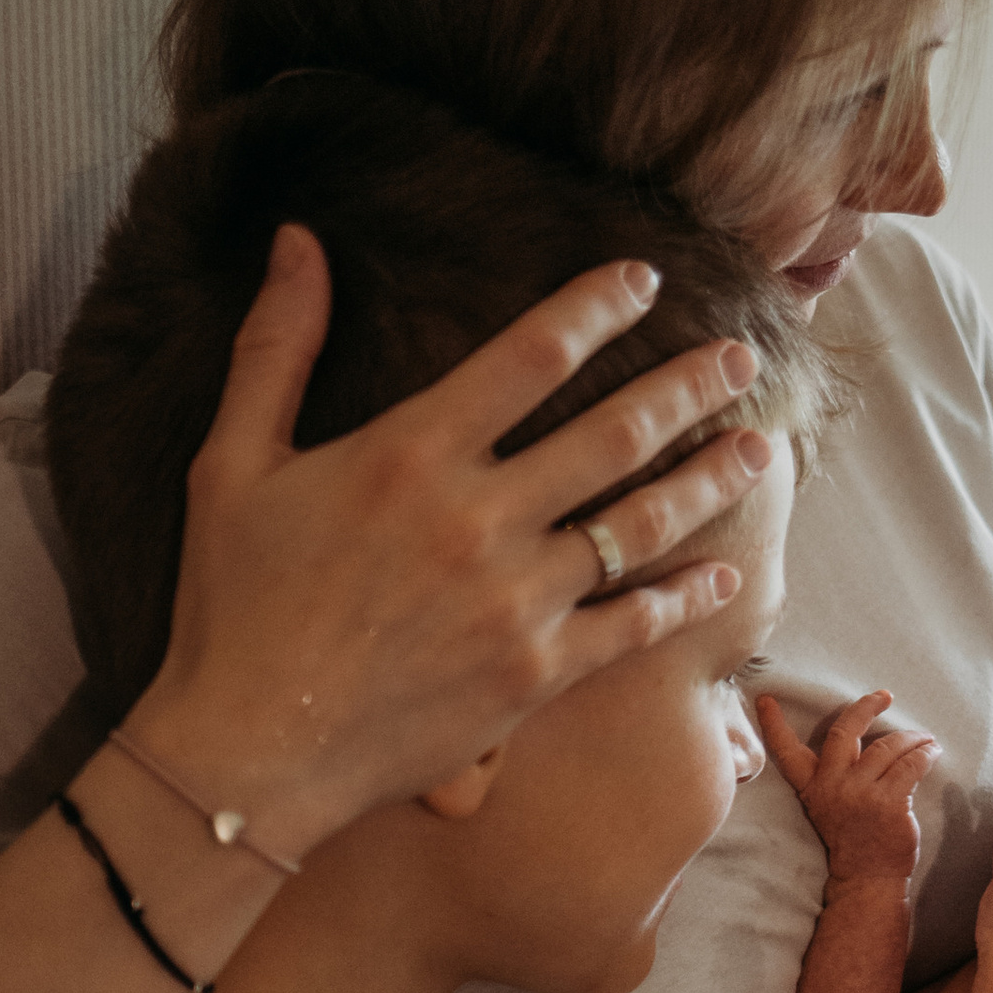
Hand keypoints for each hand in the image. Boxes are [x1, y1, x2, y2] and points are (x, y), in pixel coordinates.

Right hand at [134, 227, 776, 862]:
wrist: (251, 751)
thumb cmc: (232, 606)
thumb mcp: (234, 462)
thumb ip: (276, 347)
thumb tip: (297, 240)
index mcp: (411, 454)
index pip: (531, 354)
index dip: (597, 306)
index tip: (645, 278)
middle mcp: (481, 519)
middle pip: (614, 432)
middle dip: (688, 386)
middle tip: (739, 357)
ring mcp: (519, 601)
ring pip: (641, 524)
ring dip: (710, 479)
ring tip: (760, 446)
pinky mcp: (537, 675)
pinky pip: (634, 626)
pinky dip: (687, 597)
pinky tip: (726, 572)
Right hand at [759, 687, 937, 882]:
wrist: (868, 878)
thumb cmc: (854, 840)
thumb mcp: (829, 807)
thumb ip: (834, 777)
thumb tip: (864, 741)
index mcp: (813, 787)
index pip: (787, 752)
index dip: (775, 724)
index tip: (766, 699)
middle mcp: (833, 786)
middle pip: (846, 730)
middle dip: (866, 706)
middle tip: (884, 696)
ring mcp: (861, 793)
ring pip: (889, 746)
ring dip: (912, 738)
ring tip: (925, 739)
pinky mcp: (889, 802)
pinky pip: (912, 764)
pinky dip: (926, 754)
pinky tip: (932, 752)